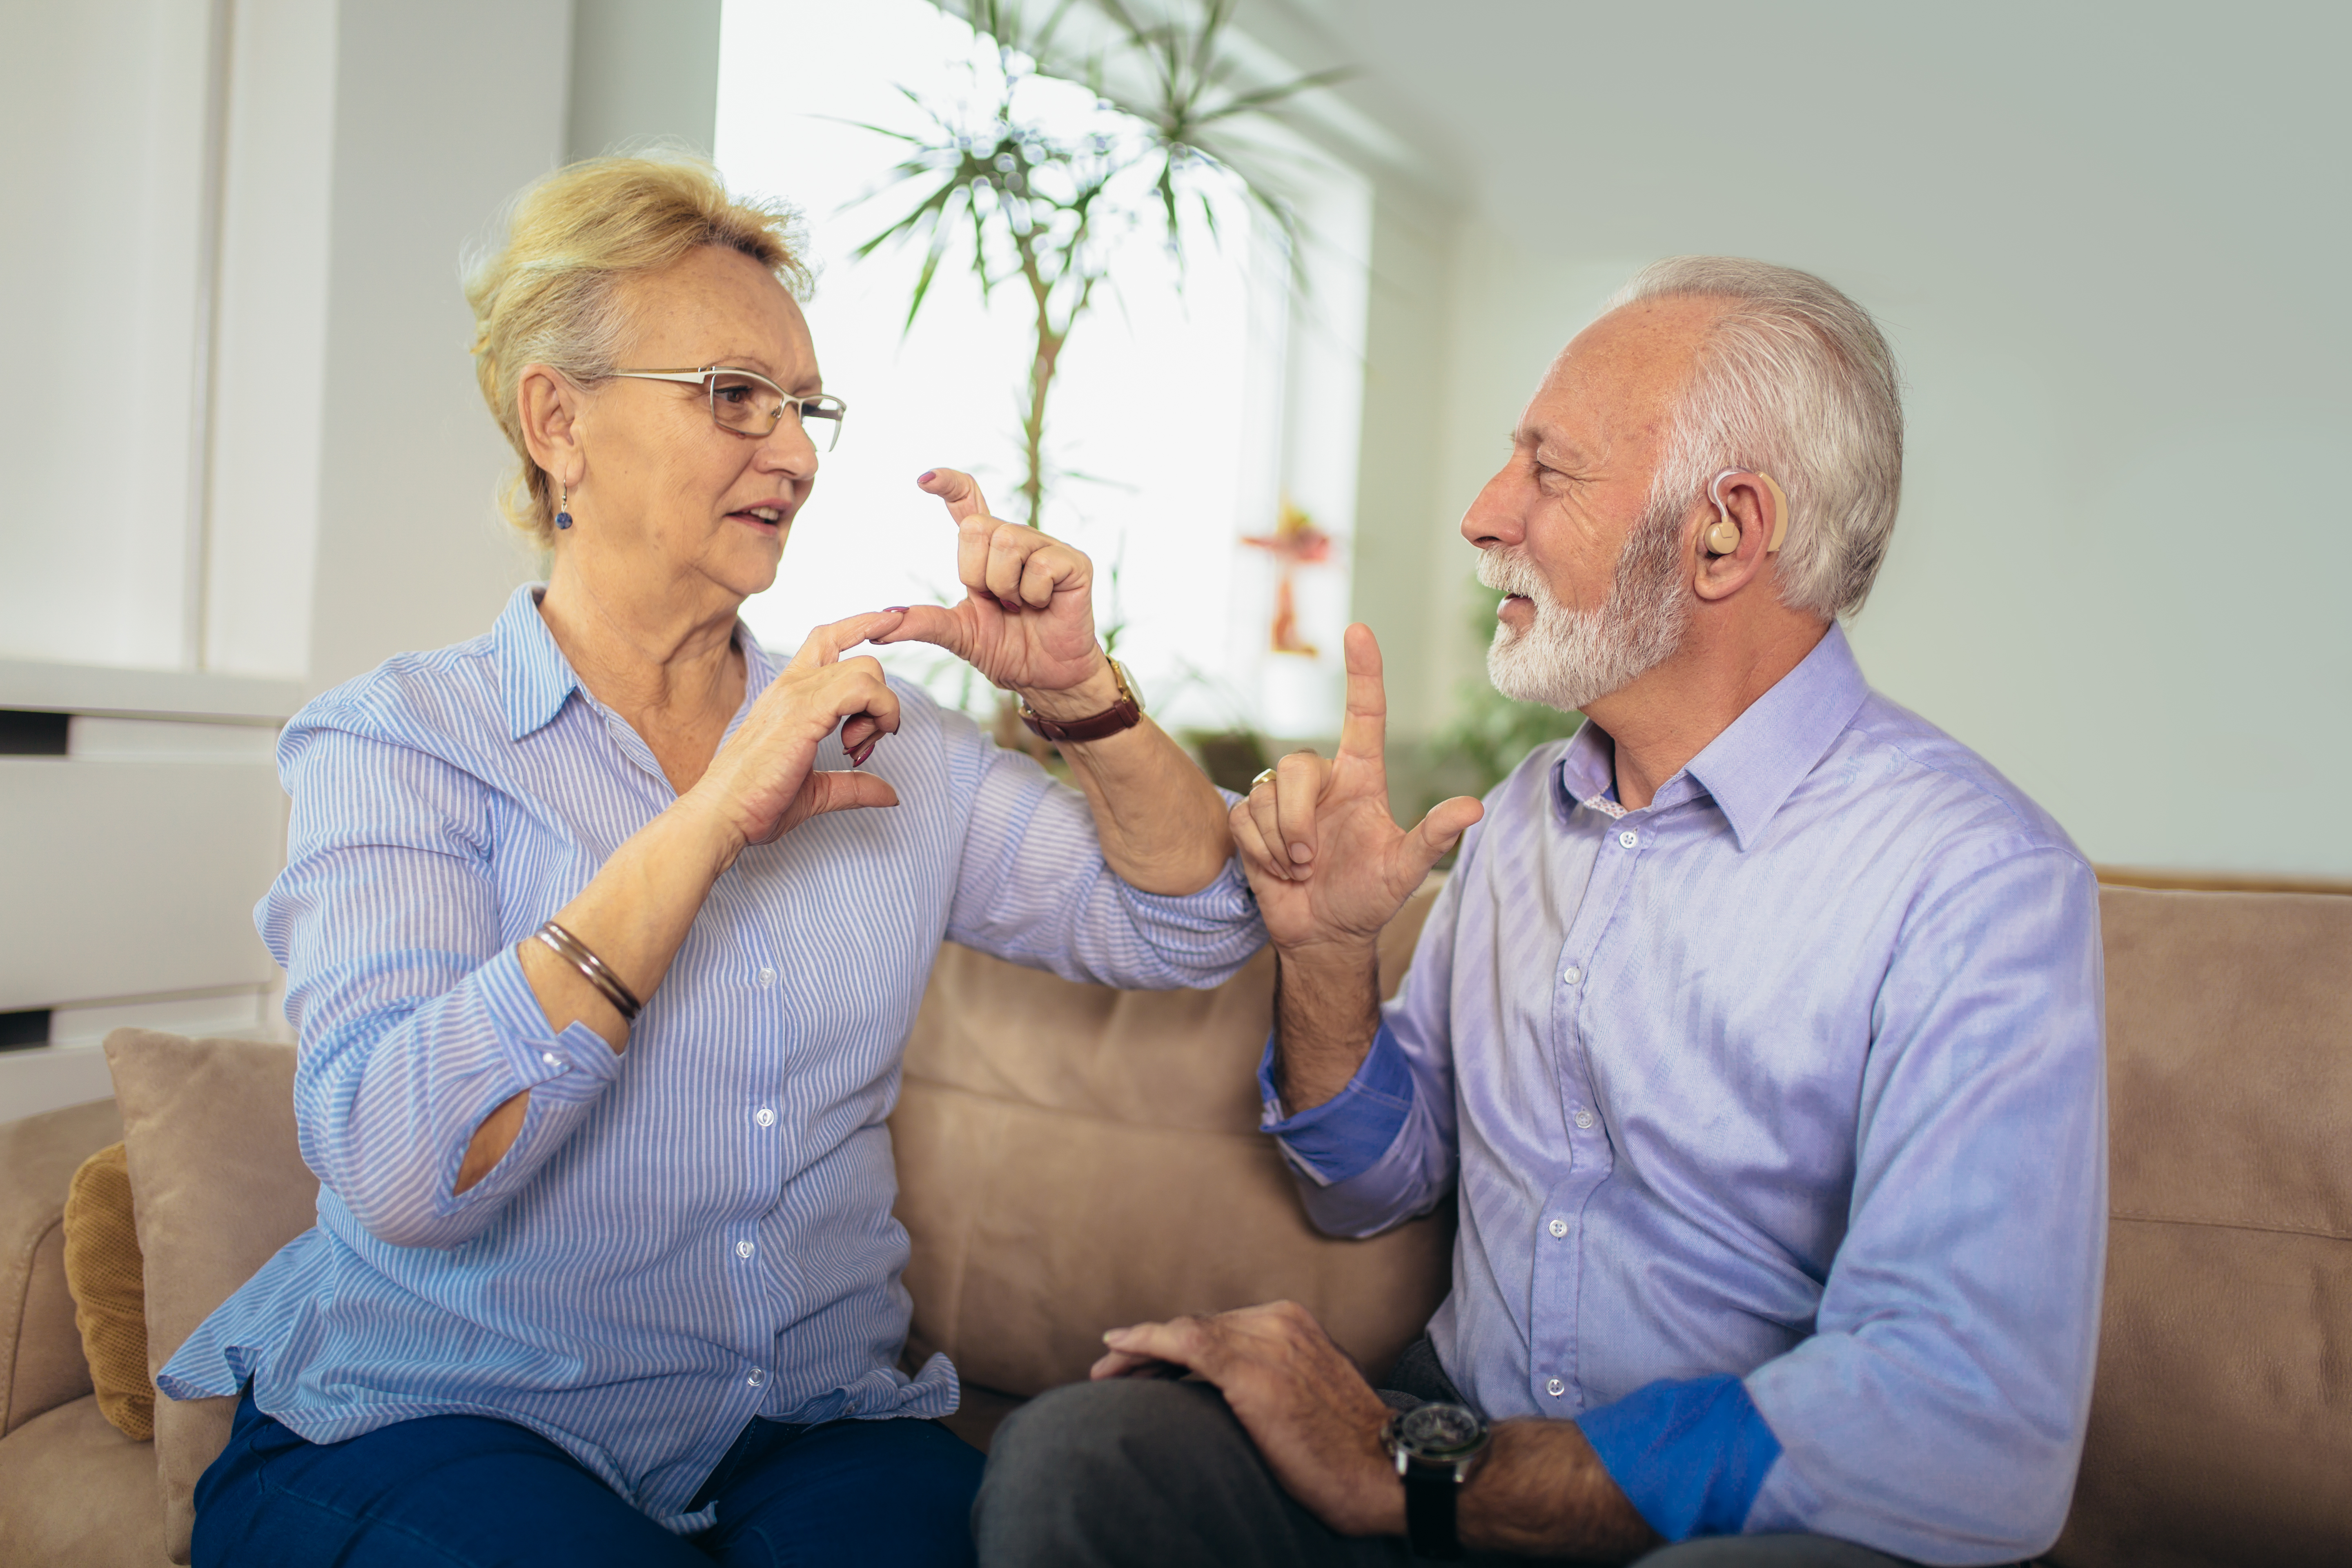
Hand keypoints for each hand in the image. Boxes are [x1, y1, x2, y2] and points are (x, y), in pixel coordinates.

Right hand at [680, 609, 905, 857]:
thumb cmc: (755, 803)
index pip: (828, 639)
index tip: (891, 625)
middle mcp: (792, 686)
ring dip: (881, 709)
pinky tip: (861, 744)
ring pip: (867, 670)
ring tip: (859, 747)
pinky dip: (879, 711)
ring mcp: (796, 695)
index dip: (863, 626)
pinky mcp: (803, 712)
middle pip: (860, 659)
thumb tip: (890, 794)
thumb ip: (852, 786)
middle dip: (881, 699)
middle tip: (865, 743)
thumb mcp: (815, 791)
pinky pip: (862, 689)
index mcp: (790, 694)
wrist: (721, 814)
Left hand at [874, 469, 1110, 712]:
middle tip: (998, 602)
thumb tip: (877, 625)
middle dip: (976, 575)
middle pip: (975, 528)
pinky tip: (1044, 605)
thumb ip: (921, 622)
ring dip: (1006, 587)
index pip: (967, 502)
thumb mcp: (958, 634)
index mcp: (987, 551)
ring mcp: (1047, 547)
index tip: (923, 480)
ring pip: (1007, 543)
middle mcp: (1016, 540)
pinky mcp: (1074, 563)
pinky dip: (1034, 594)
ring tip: (1021, 605)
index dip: (948, 483)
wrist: (1045, 677)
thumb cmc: (1007, 649)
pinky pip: (1040, 564)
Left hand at [1092, 1301, 1403, 1537]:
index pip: (1223, 1327)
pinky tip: (1117, 1349)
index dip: (1179, 1346)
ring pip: (1185, 1333)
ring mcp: (1265, 1340)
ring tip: (1107, 1371)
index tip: (1149, 1367)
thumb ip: (1279, 1380)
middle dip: (1153, 1349)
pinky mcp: (1248, 1368)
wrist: (1384, 1470)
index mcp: (1296, 1325)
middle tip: (1115, 1371)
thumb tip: (1239, 1396)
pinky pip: (1182, 1343)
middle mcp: (1280, 1321)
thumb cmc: (1350, 1451)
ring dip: (1140, 1351)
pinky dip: (1145, 1342)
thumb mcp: (1313, 1398)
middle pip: (1200, 1327)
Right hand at [1232, 625, 1482, 953]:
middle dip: (1297, 818)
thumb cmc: (1367, 898)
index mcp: (1362, 779)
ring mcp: (1284, 800)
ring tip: (1301, 868)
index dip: (1362, 673)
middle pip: (1296, 765)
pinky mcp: (1251, 821)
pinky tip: (1279, 869)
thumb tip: (1474, 807)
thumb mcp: (1404, 871)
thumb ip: (1433, 837)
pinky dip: (1260, 851)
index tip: (1360, 630)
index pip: (1363, 714)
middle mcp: (1323, 781)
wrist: (1324, 934)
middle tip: (1311, 860)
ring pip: (1266, 794)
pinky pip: (1244, 818)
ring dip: (1281, 842)